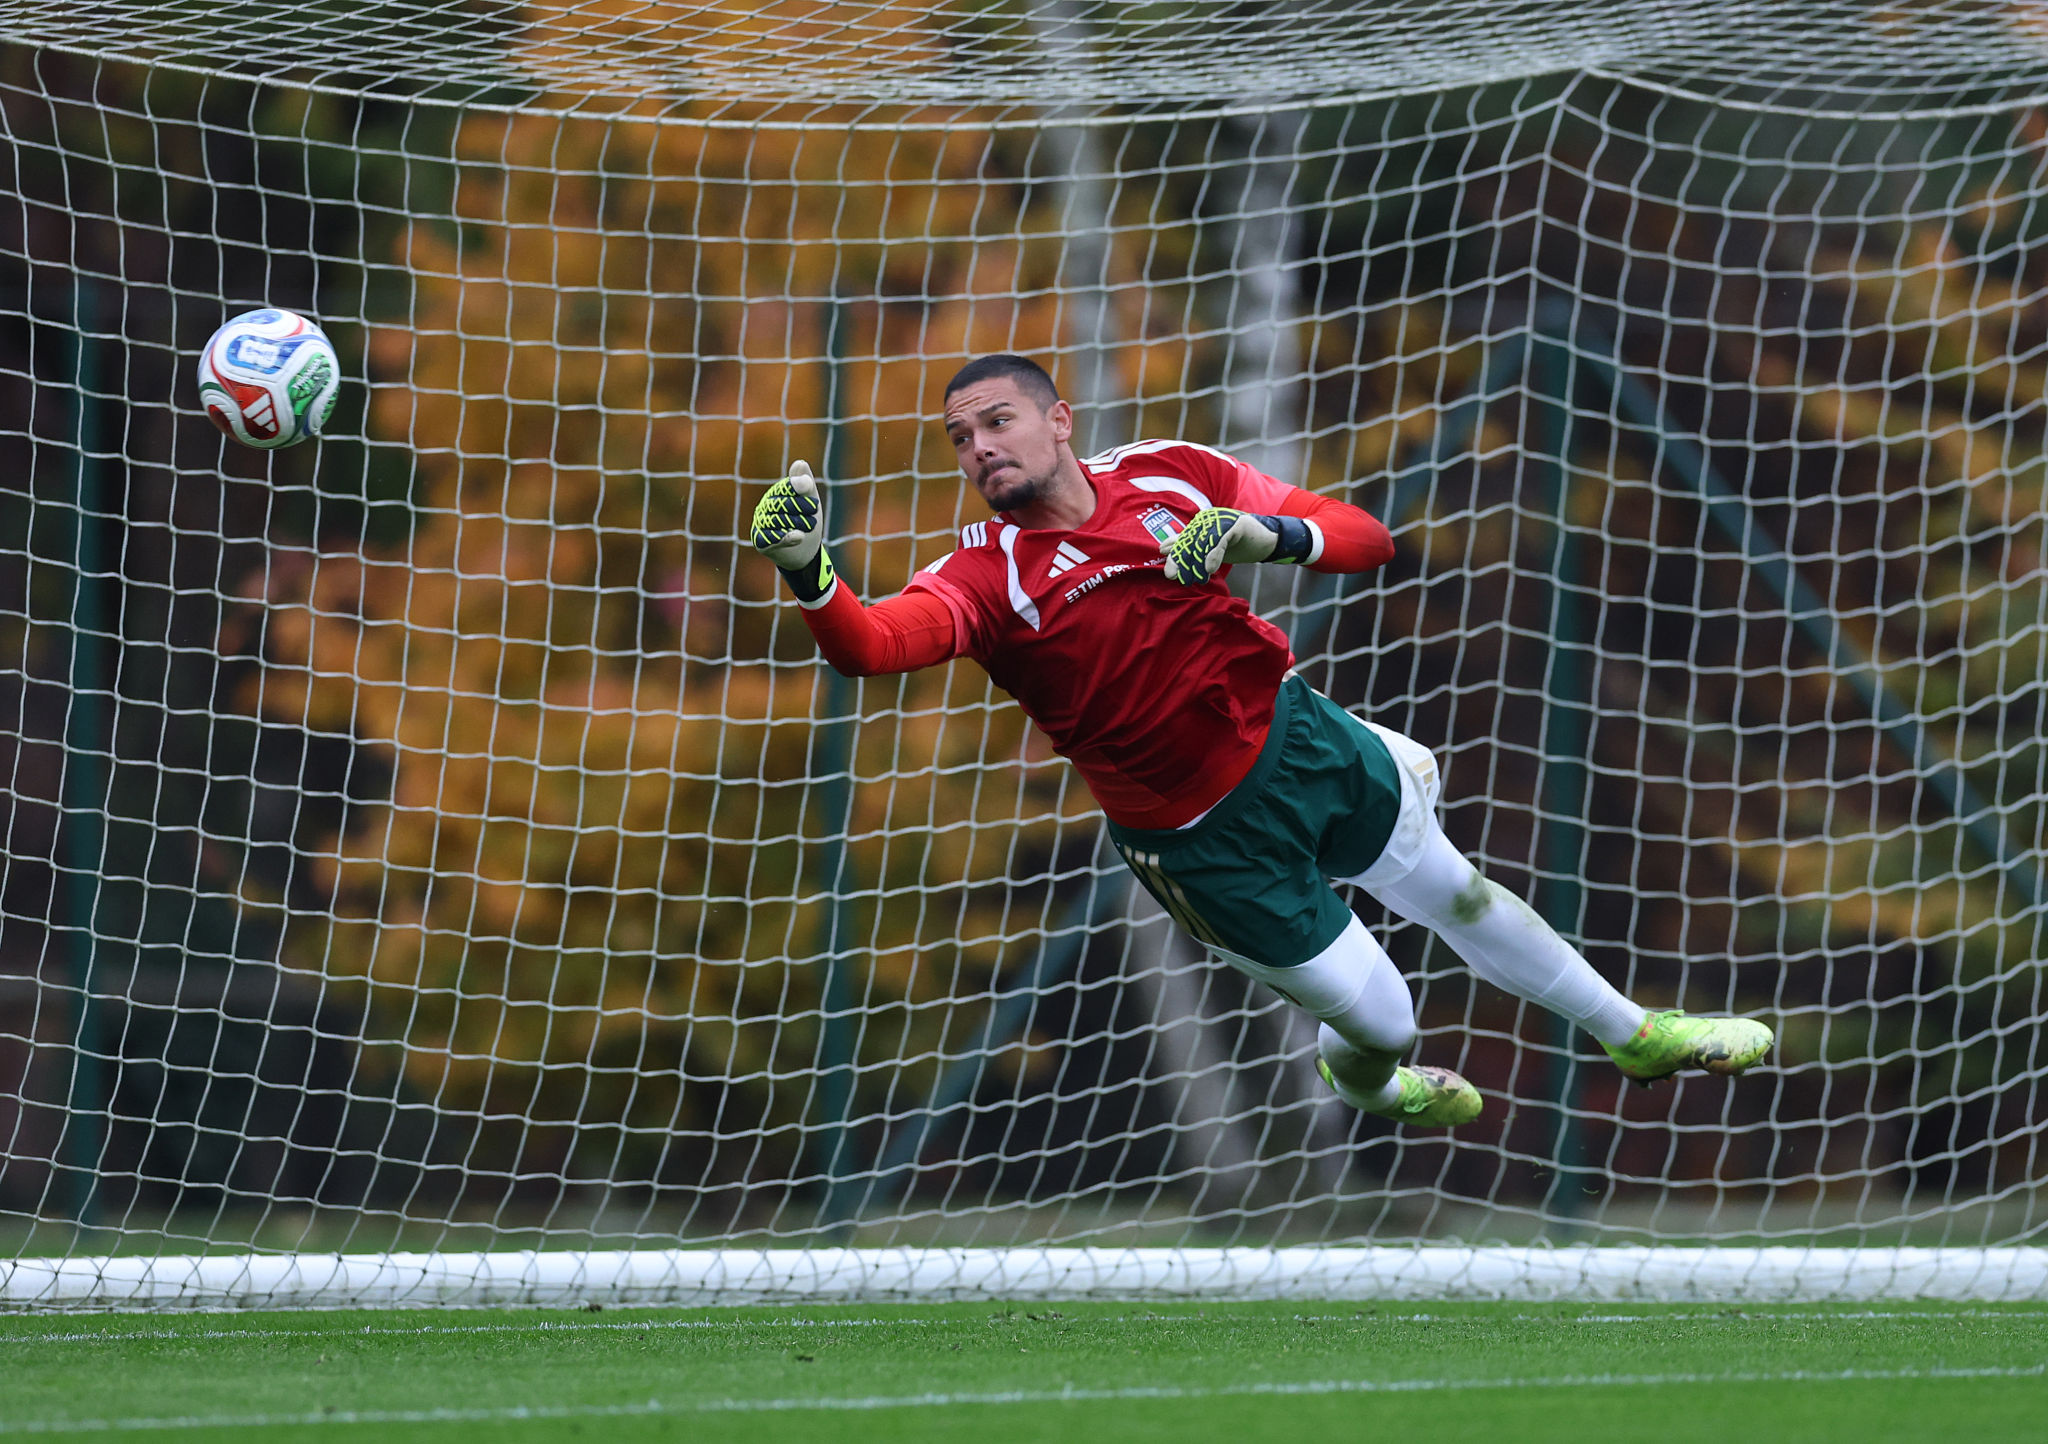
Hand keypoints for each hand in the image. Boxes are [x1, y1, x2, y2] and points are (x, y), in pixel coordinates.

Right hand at [751, 460, 823, 568]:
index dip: (799, 490)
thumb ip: (806, 483)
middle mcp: (765, 507)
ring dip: (798, 524)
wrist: (805, 552)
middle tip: (814, 518)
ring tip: (809, 527)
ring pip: (778, 521)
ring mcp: (761, 524)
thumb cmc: (807, 522)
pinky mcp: (761, 541)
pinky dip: (787, 537)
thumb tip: (800, 462)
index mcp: (776, 494)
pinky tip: (799, 537)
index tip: (813, 501)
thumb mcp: (811, 501)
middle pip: (782, 504)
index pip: (786, 487)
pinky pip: (771, 537)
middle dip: (802, 510)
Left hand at [1160, 506, 1280, 584]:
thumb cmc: (1239, 544)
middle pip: (1191, 540)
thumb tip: (1163, 549)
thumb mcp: (1211, 548)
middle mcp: (1210, 518)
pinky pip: (1221, 540)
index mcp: (1202, 523)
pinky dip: (1214, 555)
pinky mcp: (1237, 523)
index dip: (1175, 555)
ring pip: (1204, 541)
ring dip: (1196, 561)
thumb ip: (1190, 547)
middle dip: (1180, 559)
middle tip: (1173, 575)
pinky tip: (1210, 570)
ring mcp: (1223, 519)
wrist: (1267, 540)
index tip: (1168, 572)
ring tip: (1193, 578)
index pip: (1184, 540)